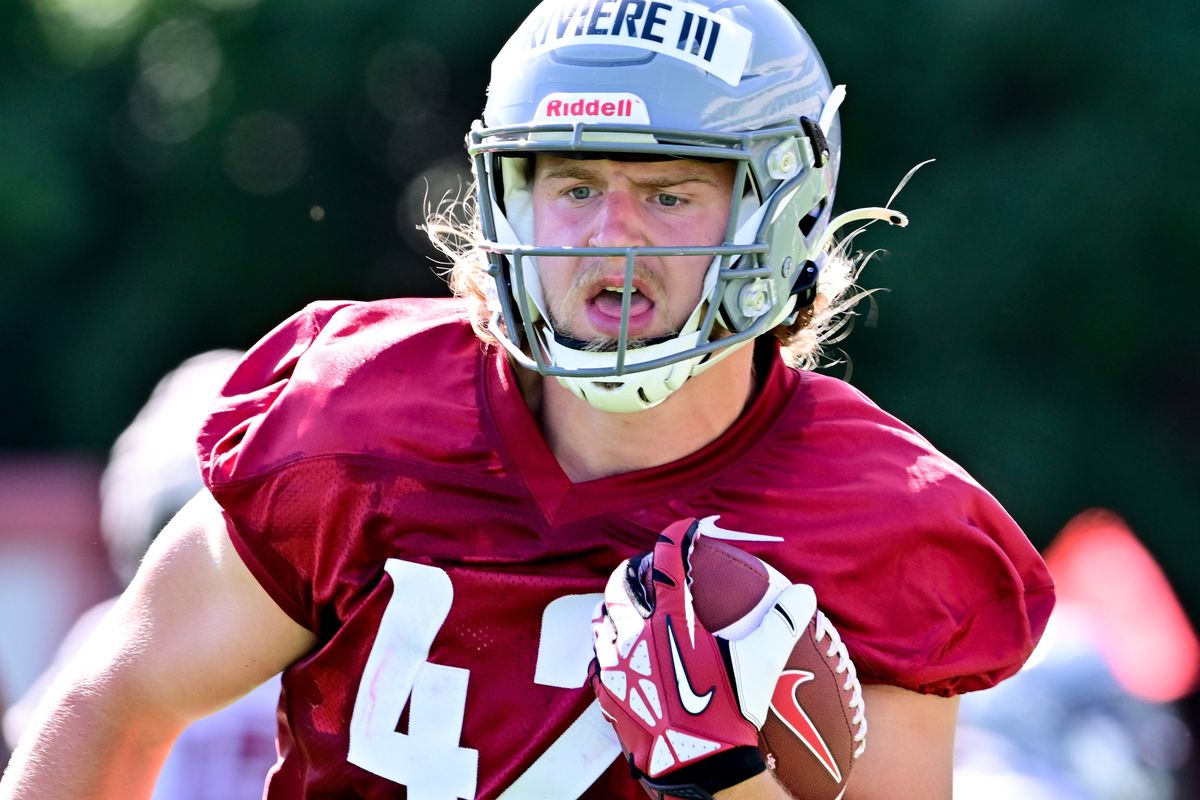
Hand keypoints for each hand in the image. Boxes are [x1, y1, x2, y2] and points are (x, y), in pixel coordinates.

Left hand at [591, 518, 816, 799]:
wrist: (697, 762)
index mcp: (670, 619)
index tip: (684, 529)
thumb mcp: (761, 662)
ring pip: (602, 622)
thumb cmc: (728, 709)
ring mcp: (617, 664)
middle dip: (629, 571)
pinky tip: (617, 656)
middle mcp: (635, 634)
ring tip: (621, 608)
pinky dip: (607, 649)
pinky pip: (599, 661)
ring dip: (611, 609)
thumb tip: (805, 593)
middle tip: (639, 568)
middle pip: (620, 587)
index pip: (669, 562)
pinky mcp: (608, 693)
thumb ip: (782, 622)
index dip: (676, 537)